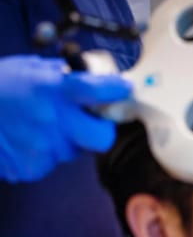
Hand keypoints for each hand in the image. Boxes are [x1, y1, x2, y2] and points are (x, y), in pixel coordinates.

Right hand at [0, 55, 131, 182]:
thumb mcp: (29, 69)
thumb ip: (62, 77)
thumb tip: (93, 81)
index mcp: (55, 90)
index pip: (101, 91)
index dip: (118, 90)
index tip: (124, 88)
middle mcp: (55, 121)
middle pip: (103, 138)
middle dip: (99, 130)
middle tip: (87, 121)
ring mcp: (45, 148)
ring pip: (74, 150)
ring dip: (66, 140)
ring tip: (39, 126)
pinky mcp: (33, 168)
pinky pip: (52, 162)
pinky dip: (43, 153)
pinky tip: (25, 140)